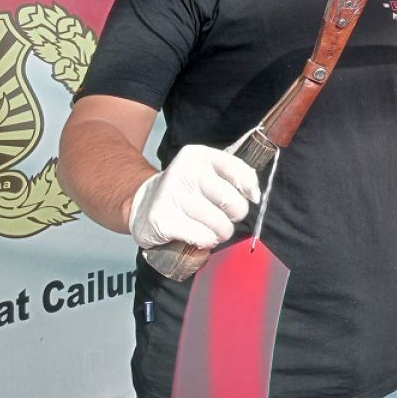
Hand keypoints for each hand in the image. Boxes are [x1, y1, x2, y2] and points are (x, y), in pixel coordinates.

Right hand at [128, 144, 260, 248]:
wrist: (141, 203)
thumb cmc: (185, 190)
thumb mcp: (207, 173)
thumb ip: (235, 176)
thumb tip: (255, 194)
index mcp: (199, 156)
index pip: (238, 170)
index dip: (249, 188)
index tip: (250, 197)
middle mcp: (185, 171)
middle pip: (232, 201)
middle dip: (235, 216)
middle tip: (224, 216)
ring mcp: (172, 195)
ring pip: (220, 224)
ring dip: (220, 233)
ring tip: (209, 229)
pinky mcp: (163, 219)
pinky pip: (203, 237)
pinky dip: (206, 241)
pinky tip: (197, 236)